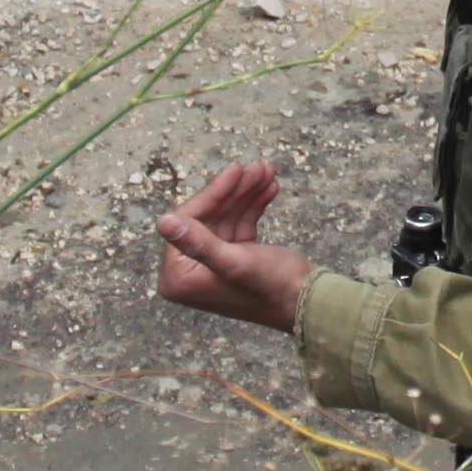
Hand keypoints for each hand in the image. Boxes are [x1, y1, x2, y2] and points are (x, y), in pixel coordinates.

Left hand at [155, 159, 316, 333]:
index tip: (236, 169)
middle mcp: (189, 272)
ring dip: (247, 192)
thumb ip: (197, 243)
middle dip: (234, 190)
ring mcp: (212, 264)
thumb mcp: (233, 262)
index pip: (188, 222)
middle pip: (208, 217)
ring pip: (226, 217)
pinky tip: (270, 187)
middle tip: (258, 165)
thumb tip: (161, 221)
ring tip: (268, 170)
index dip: (213, 194)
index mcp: (179, 278)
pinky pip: (238, 225)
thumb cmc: (271, 288)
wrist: (309, 305)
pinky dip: (253, 206)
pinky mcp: (233, 259)